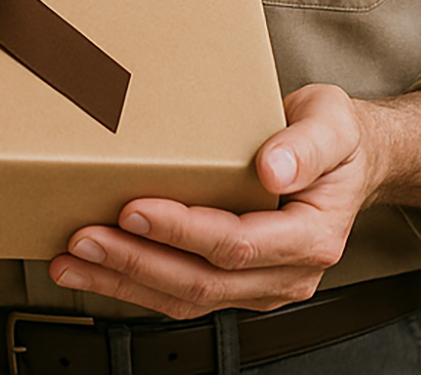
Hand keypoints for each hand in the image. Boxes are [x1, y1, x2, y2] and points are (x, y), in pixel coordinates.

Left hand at [49, 83, 420, 316]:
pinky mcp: (233, 280)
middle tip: (83, 237)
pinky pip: (180, 292)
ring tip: (72, 261)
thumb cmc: (336, 139)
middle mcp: (283, 272)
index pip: (236, 244)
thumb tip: (273, 168)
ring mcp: (257, 284)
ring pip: (184, 297)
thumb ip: (306, 146)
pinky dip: (132, 283)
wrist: (349, 160)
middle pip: (201, 281)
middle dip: (135, 261)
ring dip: (123, 280)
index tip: (133, 207)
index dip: (181, 231)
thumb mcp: (333, 124)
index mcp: (310, 236)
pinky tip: (94, 268)